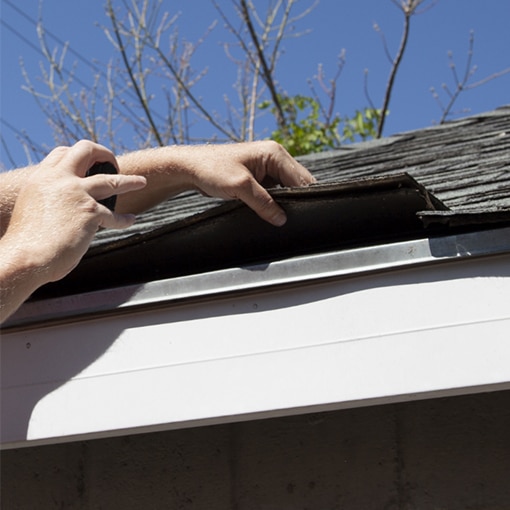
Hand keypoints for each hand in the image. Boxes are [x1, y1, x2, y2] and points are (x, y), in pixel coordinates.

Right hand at [3, 140, 145, 284]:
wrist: (26, 257)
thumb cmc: (27, 242)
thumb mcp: (33, 208)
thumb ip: (51, 200)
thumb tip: (67, 205)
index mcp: (42, 178)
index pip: (62, 153)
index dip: (78, 156)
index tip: (89, 163)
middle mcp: (59, 179)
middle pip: (86, 150)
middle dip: (104, 154)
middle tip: (113, 164)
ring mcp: (77, 194)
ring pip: (111, 180)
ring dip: (129, 181)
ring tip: (141, 182)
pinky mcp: (91, 212)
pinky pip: (114, 216)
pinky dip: (124, 220)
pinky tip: (130, 220)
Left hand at [187, 141, 315, 225]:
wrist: (190, 168)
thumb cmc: (211, 169)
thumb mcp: (240, 187)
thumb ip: (263, 203)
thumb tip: (281, 219)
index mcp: (275, 153)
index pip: (301, 178)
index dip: (304, 197)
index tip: (303, 215)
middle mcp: (274, 158)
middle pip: (297, 183)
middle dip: (295, 200)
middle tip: (291, 219)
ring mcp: (267, 168)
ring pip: (286, 189)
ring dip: (284, 202)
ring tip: (280, 216)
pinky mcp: (259, 178)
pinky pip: (274, 192)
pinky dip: (274, 203)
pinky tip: (270, 213)